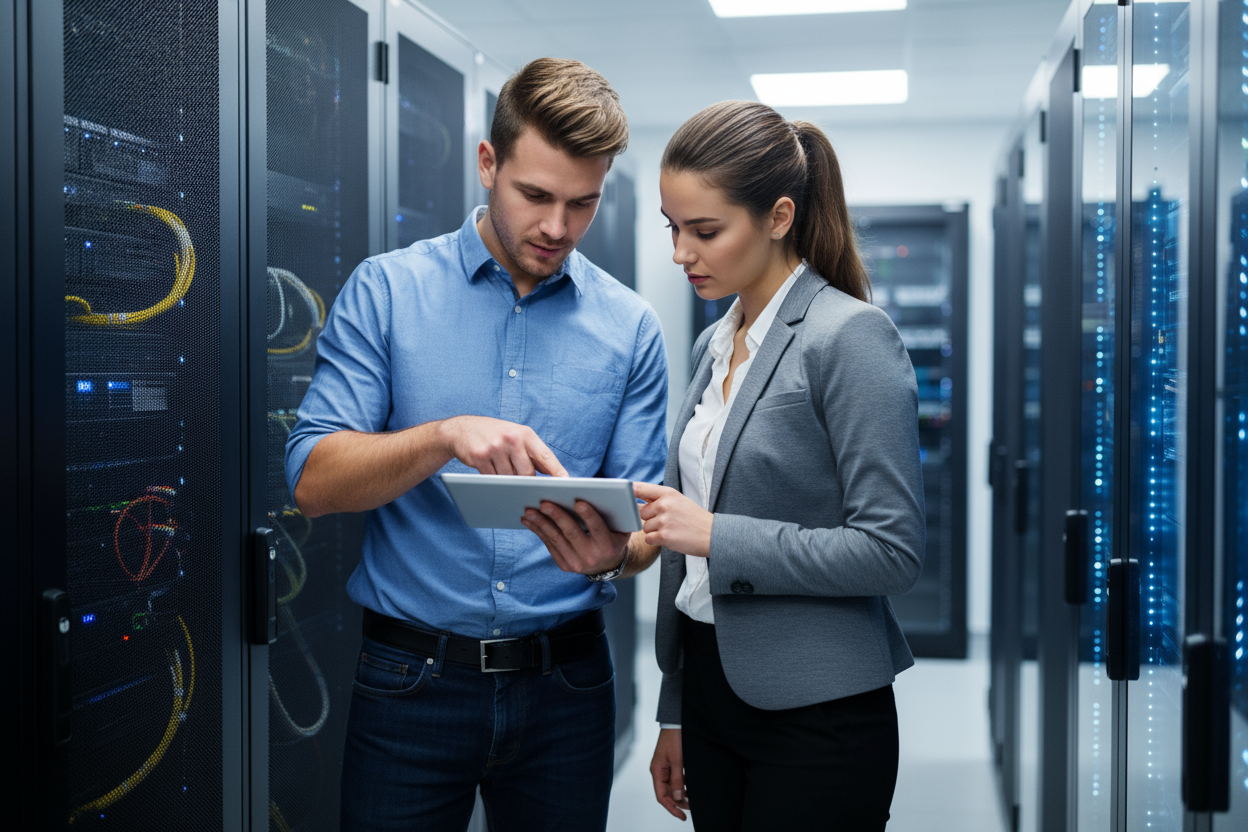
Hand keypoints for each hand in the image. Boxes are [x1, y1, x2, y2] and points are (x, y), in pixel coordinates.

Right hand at [441, 416, 567, 476]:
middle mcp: (511, 439)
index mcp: (525, 434)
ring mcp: (495, 448)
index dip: (557, 471)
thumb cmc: (495, 434)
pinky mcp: (480, 457)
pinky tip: (491, 474)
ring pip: (509, 479)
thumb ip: (533, 453)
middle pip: (527, 474)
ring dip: (508, 483)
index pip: (546, 456)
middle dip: (527, 483)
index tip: (566, 483)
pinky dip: (495, 481)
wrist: (461, 429)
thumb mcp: (516, 435)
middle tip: (525, 487)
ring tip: (504, 477)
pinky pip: (493, 479)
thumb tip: (553, 474)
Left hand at [522, 500, 630, 575]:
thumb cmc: (613, 536)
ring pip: (556, 539)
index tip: (579, 502)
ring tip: (529, 510)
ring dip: (541, 524)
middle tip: (545, 503)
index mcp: (608, 546)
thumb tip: (603, 492)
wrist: (607, 564)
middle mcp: (592, 557)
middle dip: (558, 517)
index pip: (598, 529)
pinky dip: (538, 531)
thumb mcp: (621, 528)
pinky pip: (549, 545)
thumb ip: (614, 513)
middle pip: (572, 533)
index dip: (589, 516)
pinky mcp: (564, 565)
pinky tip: (528, 520)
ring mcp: (576, 563)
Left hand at [634, 482, 712, 557]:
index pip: (639, 488)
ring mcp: (663, 521)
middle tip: (665, 521)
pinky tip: (669, 538)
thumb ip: (658, 498)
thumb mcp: (679, 500)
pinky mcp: (664, 536)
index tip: (623, 495)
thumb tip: (636, 494)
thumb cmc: (694, 518)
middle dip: (648, 518)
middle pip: (640, 512)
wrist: (712, 535)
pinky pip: (648, 538)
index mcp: (668, 493)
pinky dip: (655, 540)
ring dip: (653, 530)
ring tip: (670, 529)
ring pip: (644, 527)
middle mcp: (664, 505)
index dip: (628, 492)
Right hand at [650, 728, 688, 820]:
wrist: (676, 722)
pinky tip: (689, 789)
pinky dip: (682, 786)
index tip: (682, 816)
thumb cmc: (674, 738)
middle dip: (678, 802)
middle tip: (691, 808)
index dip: (671, 807)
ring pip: (671, 787)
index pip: (662, 796)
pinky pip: (675, 779)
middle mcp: (659, 771)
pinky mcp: (671, 763)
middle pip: (666, 793)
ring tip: (691, 800)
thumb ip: (677, 780)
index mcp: (657, 771)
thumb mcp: (678, 760)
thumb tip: (678, 797)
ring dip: (680, 795)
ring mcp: (665, 767)